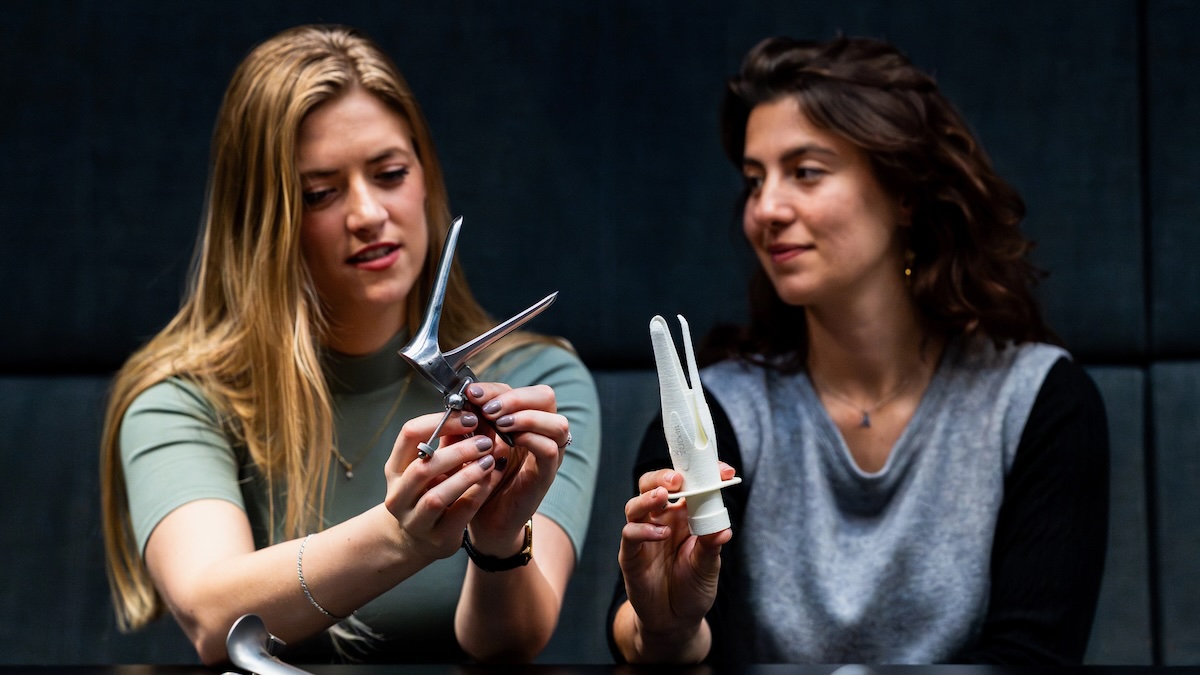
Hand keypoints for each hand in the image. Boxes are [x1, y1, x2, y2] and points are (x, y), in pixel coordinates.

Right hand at [383, 409, 500, 563]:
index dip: (441, 421)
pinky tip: (492, 480)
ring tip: (490, 460)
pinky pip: (458, 514)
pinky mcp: (436, 538)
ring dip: (467, 475)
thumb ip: (449, 441)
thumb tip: (474, 408)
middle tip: (486, 440)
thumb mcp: (433, 465)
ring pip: (437, 496)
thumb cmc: (429, 491)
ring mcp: (414, 520)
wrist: (420, 538)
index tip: (470, 417)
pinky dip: (477, 494)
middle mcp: (398, 494)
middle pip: (423, 467)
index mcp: (396, 468)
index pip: (410, 434)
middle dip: (458, 451)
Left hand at [464, 381, 569, 556]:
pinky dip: (532, 439)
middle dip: (515, 398)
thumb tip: (458, 401)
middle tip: (488, 410)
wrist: (481, 518)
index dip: (495, 389)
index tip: (471, 394)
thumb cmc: (476, 478)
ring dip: (527, 417)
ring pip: (557, 423)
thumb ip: (466, 424)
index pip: (519, 390)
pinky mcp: (546, 475)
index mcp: (522, 421)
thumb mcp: (467, 445)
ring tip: (499, 424)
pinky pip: (551, 450)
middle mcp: (540, 433)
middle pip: (545, 397)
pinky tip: (510, 441)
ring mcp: (547, 454)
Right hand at [618, 464, 735, 640]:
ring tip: (663, 497)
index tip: (724, 471)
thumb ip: (711, 546)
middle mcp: (661, 520)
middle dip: (662, 476)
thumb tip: (724, 529)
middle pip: (652, 485)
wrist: (675, 621)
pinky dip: (643, 531)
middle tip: (677, 479)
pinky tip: (661, 535)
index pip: (688, 485)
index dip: (703, 474)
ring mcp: (643, 535)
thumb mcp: (708, 567)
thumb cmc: (693, 588)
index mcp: (684, 516)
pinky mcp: (630, 554)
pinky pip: (630, 534)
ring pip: (636, 505)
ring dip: (648, 498)